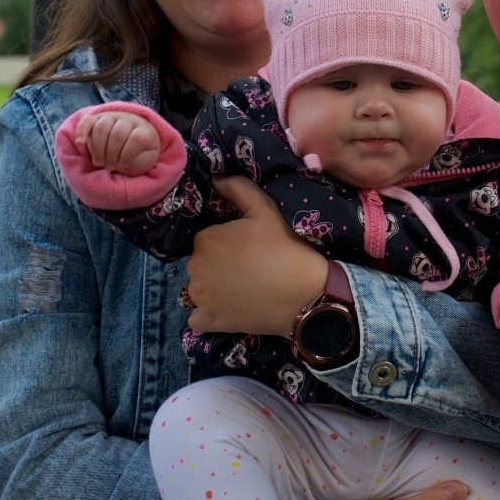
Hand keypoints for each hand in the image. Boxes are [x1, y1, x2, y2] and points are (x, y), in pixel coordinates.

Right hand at [74, 110, 160, 174]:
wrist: (134, 141)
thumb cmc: (140, 154)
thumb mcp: (145, 160)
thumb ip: (138, 159)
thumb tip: (120, 159)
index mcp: (144, 129)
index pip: (137, 139)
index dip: (127, 156)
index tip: (123, 166)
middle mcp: (129, 119)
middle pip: (117, 134)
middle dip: (111, 155)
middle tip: (110, 167)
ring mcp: (113, 117)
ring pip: (101, 127)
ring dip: (98, 149)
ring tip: (99, 163)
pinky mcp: (97, 118)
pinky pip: (87, 120)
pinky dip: (81, 131)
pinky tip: (80, 143)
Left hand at [185, 176, 326, 336]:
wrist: (305, 294)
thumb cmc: (285, 248)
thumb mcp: (265, 210)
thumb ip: (238, 189)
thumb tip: (216, 178)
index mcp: (205, 239)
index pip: (207, 239)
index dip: (227, 242)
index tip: (248, 248)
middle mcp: (194, 268)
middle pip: (202, 263)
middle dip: (218, 265)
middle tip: (249, 267)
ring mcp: (200, 297)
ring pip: (199, 289)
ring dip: (213, 289)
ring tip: (243, 289)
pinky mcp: (209, 321)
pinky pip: (198, 317)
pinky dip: (209, 315)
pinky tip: (230, 310)